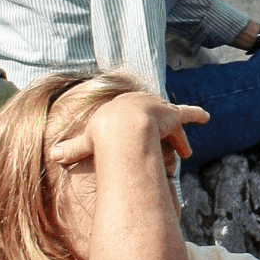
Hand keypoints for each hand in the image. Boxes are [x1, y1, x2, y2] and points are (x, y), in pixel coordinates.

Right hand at [46, 91, 208, 166]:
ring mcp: (156, 108)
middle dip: (157, 132)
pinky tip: (207, 117)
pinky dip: (198, 115)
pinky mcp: (171, 115)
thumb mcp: (86, 142)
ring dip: (176, 137)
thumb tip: (53, 156)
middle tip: (161, 144)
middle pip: (150, 119)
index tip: (136, 137)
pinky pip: (187, 114)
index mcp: (119, 108)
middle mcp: (138, 103)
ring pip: (169, 122)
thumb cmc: (102, 136)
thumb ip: (74, 148)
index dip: (134, 128)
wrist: (122, 129)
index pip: (129, 118)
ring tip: (185, 153)